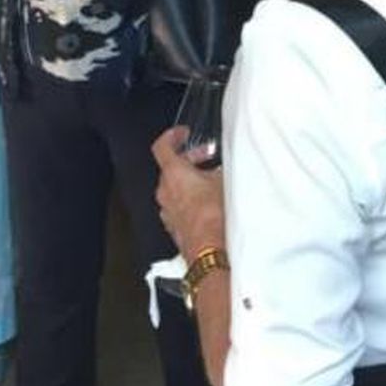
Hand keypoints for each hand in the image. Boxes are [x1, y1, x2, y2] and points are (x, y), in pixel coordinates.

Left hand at [152, 126, 225, 259]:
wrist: (210, 251)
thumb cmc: (214, 215)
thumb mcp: (224, 181)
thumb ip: (220, 168)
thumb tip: (223, 165)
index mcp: (173, 173)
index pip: (162, 146)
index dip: (172, 136)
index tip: (183, 133)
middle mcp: (165, 191)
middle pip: (171, 167)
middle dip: (189, 159)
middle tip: (207, 157)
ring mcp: (168, 211)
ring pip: (175, 188)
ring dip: (189, 181)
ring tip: (211, 181)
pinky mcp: (174, 227)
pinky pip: (179, 206)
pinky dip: (189, 200)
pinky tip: (207, 204)